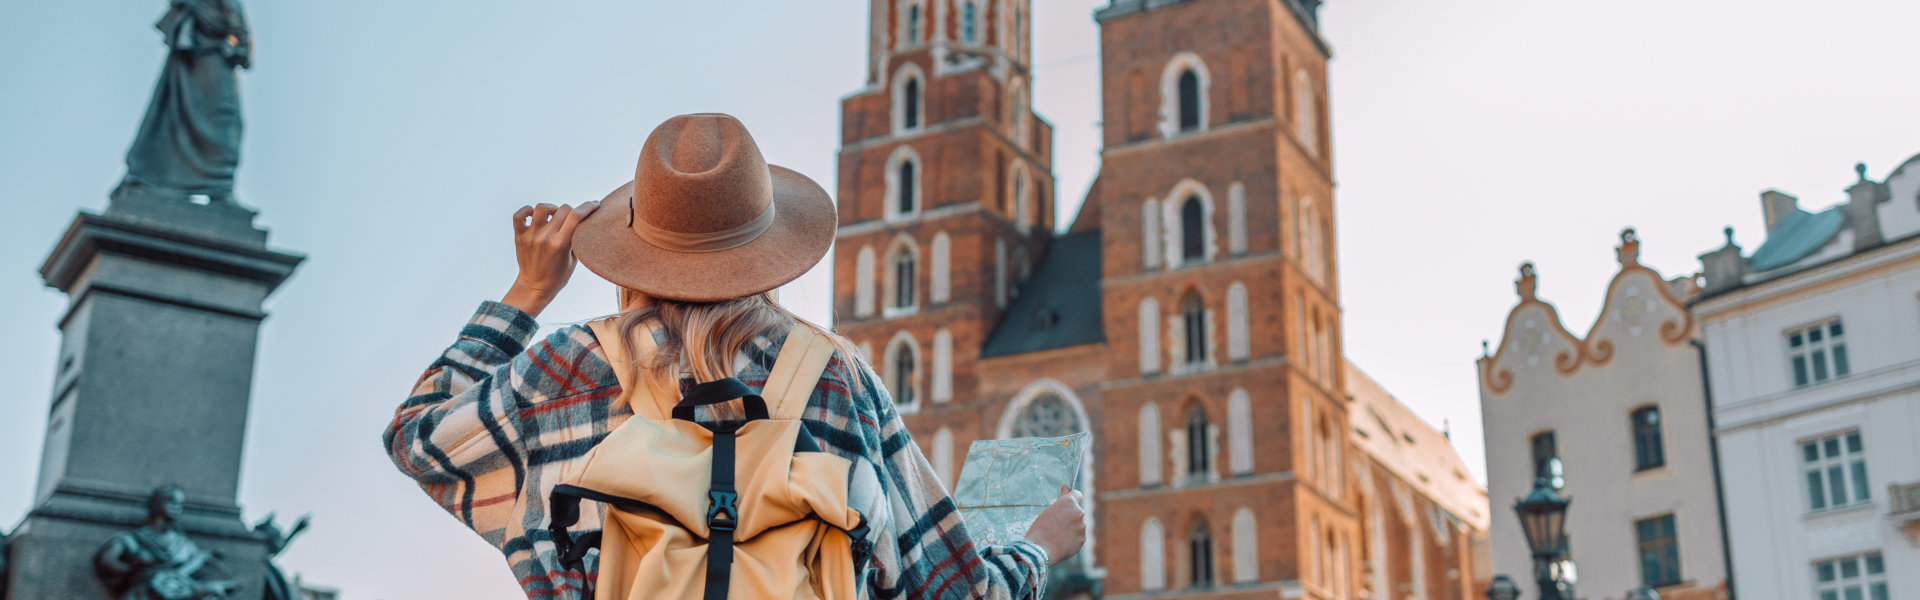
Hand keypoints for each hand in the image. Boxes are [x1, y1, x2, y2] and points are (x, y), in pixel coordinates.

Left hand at [503, 201, 599, 316]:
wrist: (534, 286)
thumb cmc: (557, 275)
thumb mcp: (574, 259)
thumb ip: (577, 239)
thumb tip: (583, 222)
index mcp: (561, 243)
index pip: (576, 216)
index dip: (588, 206)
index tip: (594, 204)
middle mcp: (545, 237)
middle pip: (563, 209)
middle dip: (571, 211)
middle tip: (571, 219)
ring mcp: (531, 236)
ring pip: (541, 208)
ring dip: (551, 209)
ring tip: (553, 216)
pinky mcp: (519, 236)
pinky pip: (519, 215)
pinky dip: (526, 211)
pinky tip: (534, 216)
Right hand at [1022, 485, 1086, 565]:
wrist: (1040, 550)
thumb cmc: (1040, 528)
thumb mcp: (1049, 510)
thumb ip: (1061, 499)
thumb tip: (1066, 487)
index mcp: (1069, 502)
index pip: (1077, 494)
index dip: (1072, 499)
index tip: (1066, 505)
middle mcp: (1079, 512)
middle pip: (1076, 512)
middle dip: (1069, 517)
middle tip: (1055, 525)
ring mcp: (1082, 527)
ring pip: (1078, 525)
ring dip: (1071, 529)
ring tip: (1056, 536)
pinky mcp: (1082, 540)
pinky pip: (1078, 537)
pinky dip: (1072, 540)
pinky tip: (1060, 543)